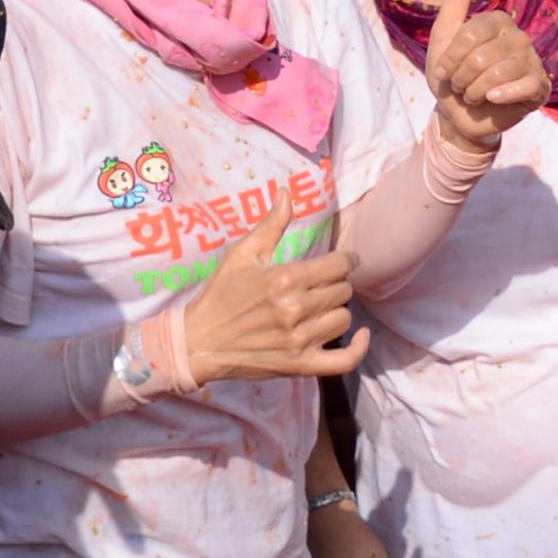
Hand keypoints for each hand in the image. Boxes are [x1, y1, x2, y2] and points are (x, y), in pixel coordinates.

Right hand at [180, 189, 369, 382]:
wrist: (197, 343)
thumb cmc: (219, 296)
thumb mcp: (241, 255)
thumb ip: (271, 224)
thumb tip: (287, 192)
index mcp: (284, 279)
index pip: (340, 265)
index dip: (345, 261)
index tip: (342, 262)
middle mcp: (295, 309)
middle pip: (343, 291)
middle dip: (335, 285)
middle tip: (319, 287)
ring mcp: (298, 340)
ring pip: (344, 319)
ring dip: (336, 311)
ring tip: (319, 308)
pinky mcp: (299, 365)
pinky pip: (345, 361)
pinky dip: (359, 349)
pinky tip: (361, 335)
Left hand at [422, 0, 550, 150]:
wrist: (460, 117)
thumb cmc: (452, 76)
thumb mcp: (444, 39)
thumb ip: (454, 4)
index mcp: (498, 21)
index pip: (470, 33)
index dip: (451, 57)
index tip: (443, 70)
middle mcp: (519, 37)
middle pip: (482, 56)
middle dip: (462, 78)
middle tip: (461, 86)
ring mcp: (533, 62)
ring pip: (500, 73)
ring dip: (475, 91)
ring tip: (474, 95)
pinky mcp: (540, 87)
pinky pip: (524, 86)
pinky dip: (501, 96)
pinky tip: (493, 99)